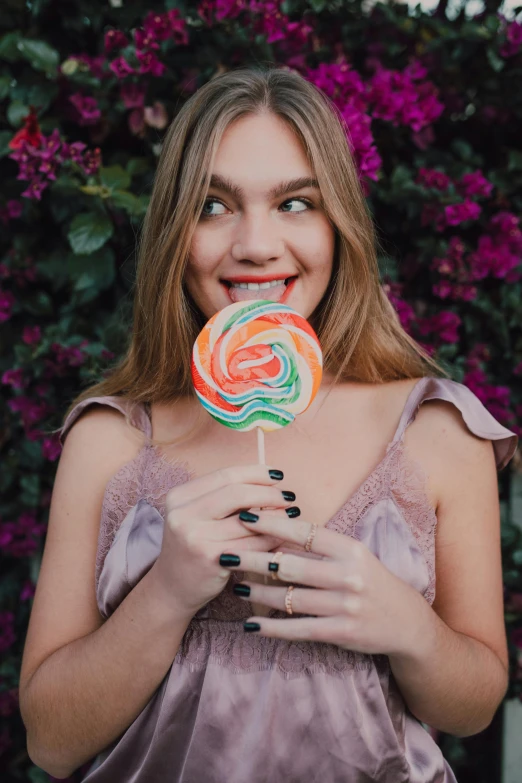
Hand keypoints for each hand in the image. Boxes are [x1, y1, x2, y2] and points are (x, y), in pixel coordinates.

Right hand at [150, 465, 293, 618]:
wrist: (172, 589)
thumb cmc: (193, 548)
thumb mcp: (198, 516)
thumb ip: (225, 498)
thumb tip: (271, 483)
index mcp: (180, 497)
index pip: (225, 476)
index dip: (256, 473)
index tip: (277, 476)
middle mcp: (182, 514)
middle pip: (237, 493)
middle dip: (269, 493)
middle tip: (289, 498)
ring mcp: (194, 537)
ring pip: (249, 521)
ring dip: (276, 517)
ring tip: (291, 516)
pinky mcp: (210, 559)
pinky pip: (252, 544)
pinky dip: (272, 539)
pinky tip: (283, 537)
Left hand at [220, 512, 431, 656]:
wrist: (406, 622)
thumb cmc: (371, 581)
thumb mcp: (354, 556)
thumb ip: (321, 547)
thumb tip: (276, 535)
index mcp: (351, 549)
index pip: (305, 533)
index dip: (272, 525)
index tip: (245, 517)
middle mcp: (348, 576)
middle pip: (290, 565)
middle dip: (254, 560)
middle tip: (226, 554)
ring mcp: (345, 606)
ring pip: (290, 598)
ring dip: (257, 593)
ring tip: (234, 587)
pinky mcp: (341, 633)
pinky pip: (298, 629)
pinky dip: (272, 628)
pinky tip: (250, 624)